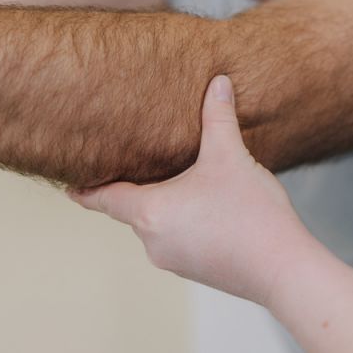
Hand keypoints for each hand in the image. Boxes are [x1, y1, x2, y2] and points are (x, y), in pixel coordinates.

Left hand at [72, 75, 319, 306]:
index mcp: (150, 213)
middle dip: (137, 188)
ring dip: (166, 206)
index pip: (104, 198)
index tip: (68, 186)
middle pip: (134, 210)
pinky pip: (180, 240)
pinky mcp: (197, 270)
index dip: (86, 189)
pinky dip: (185, 223)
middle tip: (135, 165)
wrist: (284, 269)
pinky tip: (209, 209)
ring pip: (159, 225)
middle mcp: (153, 241)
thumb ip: (218, 118)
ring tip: (182, 184)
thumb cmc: (251, 215)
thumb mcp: (231, 157)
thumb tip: (217, 82)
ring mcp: (174, 261)